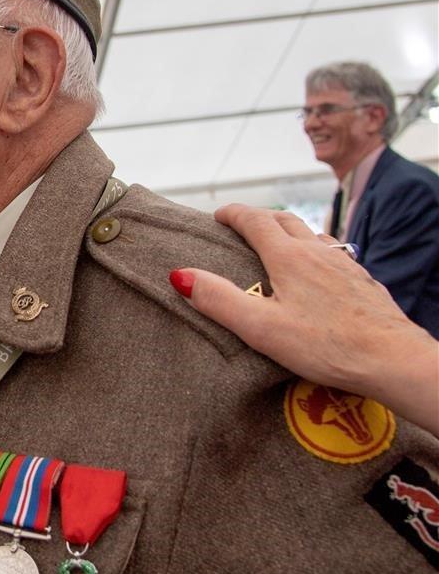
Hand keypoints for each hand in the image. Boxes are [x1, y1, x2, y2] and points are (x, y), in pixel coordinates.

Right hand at [169, 203, 438, 435]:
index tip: (218, 215)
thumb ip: (218, 299)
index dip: (234, 214)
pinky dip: (316, 252)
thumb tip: (180, 275)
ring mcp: (346, 265)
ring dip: (291, 232)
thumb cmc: (327, 346)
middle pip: (286, 220)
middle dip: (260, 217)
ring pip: (314, 235)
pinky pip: (335, 255)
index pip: (256, 220)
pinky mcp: (365, 283)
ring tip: (278, 246)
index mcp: (290, 257)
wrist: (395, 360)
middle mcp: (319, 252)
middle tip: (242, 226)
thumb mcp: (261, 328)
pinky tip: (319, 274)